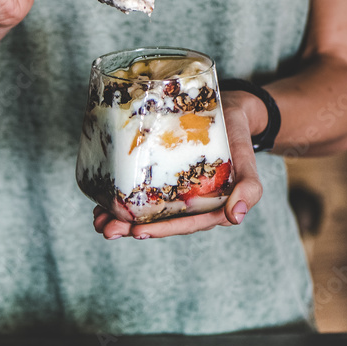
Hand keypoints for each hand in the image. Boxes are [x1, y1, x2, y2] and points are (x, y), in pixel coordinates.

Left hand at [93, 90, 264, 239]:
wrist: (229, 113)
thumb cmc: (237, 138)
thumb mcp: (248, 162)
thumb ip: (248, 189)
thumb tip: (236, 217)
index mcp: (212, 208)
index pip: (186, 224)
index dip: (161, 230)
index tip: (136, 232)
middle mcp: (191, 205)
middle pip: (160, 222)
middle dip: (131, 228)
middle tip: (106, 230)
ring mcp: (176, 193)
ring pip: (147, 212)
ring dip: (121, 219)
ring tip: (98, 222)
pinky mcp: (164, 178)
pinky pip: (143, 193)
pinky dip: (123, 200)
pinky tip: (102, 203)